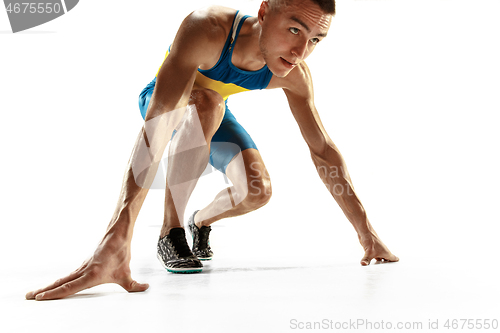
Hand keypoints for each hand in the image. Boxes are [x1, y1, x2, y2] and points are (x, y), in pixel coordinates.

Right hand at [25, 234, 148, 299]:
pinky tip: (53, 285)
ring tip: (34, 293)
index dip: (55, 293)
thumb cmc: (121, 252)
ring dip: (48, 286)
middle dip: (44, 291)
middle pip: (60, 283)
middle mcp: (83, 271)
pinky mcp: (84, 265)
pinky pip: (68, 275)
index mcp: (91, 275)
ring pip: (62, 279)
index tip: (41, 298)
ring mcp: (82, 268)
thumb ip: (134, 285)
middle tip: (29, 297)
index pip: (70, 287)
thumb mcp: (127, 273)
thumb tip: (145, 289)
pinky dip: (58, 281)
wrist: (117, 234)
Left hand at [359, 233, 398, 265]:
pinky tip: (370, 264)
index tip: (397, 268)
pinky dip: (373, 261)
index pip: (394, 259)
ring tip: (379, 269)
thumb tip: (363, 264)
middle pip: (387, 260)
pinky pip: (374, 258)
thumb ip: (366, 260)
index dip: (395, 264)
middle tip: (388, 271)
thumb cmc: (371, 240)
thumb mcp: (369, 252)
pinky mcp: (372, 250)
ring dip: (379, 264)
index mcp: (386, 253)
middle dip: (387, 266)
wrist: (365, 233)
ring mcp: (377, 251)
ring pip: (380, 259)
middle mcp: (383, 252)